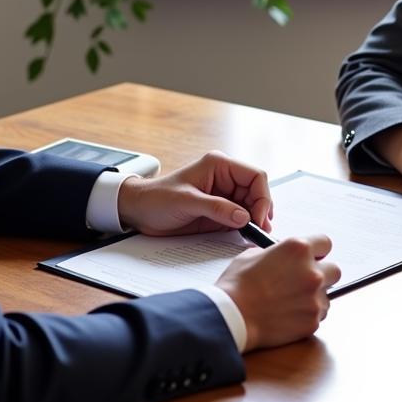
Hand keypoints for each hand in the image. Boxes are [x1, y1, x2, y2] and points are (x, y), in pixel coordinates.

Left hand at [118, 151, 272, 235]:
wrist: (139, 211)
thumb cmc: (157, 198)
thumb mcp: (187, 202)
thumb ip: (217, 208)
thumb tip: (245, 217)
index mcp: (219, 165)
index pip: (255, 176)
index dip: (262, 197)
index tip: (258, 218)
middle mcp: (225, 178)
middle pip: (257, 192)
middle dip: (261, 210)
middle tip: (260, 231)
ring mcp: (224, 195)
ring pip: (252, 206)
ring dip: (256, 220)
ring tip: (256, 236)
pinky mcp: (220, 211)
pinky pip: (240, 218)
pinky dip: (246, 227)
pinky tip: (246, 236)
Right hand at [215, 235, 340, 350]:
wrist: (233, 316)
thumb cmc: (238, 286)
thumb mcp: (253, 254)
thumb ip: (276, 252)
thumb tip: (282, 257)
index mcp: (298, 249)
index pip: (325, 242)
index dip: (318, 250)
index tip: (314, 256)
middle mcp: (312, 271)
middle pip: (334, 270)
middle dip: (323, 274)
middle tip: (305, 280)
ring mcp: (314, 297)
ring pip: (327, 295)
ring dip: (315, 296)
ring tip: (292, 301)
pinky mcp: (313, 320)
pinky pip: (319, 315)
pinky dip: (308, 314)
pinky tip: (290, 314)